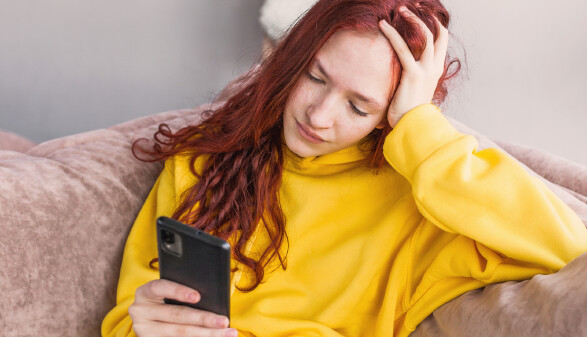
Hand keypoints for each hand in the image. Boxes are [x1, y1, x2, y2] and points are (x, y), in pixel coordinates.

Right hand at [129, 279, 237, 336]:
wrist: (149, 317)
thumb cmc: (166, 299)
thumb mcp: (168, 292)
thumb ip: (183, 292)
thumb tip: (212, 298)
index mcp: (145, 292)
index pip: (161, 287)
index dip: (178, 291)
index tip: (197, 296)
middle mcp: (141, 311)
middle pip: (176, 315)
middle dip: (204, 318)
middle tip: (224, 321)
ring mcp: (144, 330)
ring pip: (180, 333)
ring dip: (206, 334)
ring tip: (226, 333)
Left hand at [379, 7, 448, 126]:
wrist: (412, 128)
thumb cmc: (409, 114)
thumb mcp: (412, 92)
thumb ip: (410, 79)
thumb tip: (397, 76)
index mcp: (435, 71)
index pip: (441, 41)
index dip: (434, 25)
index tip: (421, 15)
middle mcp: (434, 68)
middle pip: (438, 34)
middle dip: (426, 17)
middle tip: (412, 7)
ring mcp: (426, 71)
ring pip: (425, 36)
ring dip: (412, 19)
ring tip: (400, 10)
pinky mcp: (413, 75)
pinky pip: (403, 49)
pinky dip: (393, 35)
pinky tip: (383, 25)